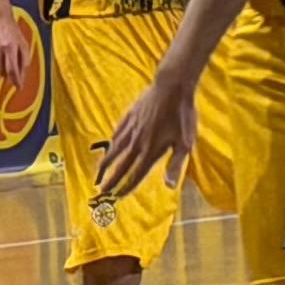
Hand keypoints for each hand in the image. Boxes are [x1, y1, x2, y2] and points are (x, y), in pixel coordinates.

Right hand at [0, 5, 38, 92]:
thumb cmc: (11, 31)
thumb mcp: (23, 43)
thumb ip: (24, 60)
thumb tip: (22, 77)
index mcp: (10, 47)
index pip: (12, 70)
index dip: (16, 81)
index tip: (19, 88)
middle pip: (3, 73)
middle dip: (8, 73)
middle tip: (10, 65)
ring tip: (2, 56)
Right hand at [95, 67, 198, 204]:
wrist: (171, 87)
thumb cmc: (182, 116)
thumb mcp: (185, 143)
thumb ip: (175, 165)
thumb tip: (168, 186)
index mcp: (150, 151)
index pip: (136, 174)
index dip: (127, 187)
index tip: (117, 197)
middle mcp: (137, 142)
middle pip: (121, 165)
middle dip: (111, 179)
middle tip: (101, 191)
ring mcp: (132, 128)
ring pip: (115, 148)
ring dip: (107, 161)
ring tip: (99, 170)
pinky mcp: (130, 115)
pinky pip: (118, 131)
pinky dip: (113, 140)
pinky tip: (111, 142)